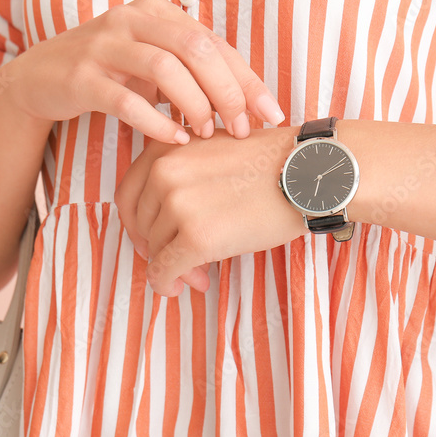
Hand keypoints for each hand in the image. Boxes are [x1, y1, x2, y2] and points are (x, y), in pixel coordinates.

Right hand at [0, 0, 285, 143]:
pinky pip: (125, 99)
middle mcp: (131, 18)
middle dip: (226, 91)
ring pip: (163, 67)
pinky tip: (172, 139)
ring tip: (205, 133)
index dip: (247, 79)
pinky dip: (154, 121)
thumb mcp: (153, 63)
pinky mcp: (81, 76)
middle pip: (195, 47)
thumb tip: (250, 103)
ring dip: (193, 104)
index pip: (214, 42)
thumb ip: (194, 71)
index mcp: (157, 11)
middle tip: (241, 128)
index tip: (272, 114)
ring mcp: (103, 44)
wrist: (39, 78)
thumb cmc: (110, 72)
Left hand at [114, 125, 308, 295]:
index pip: (128, 196)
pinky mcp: (197, 236)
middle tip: (182, 263)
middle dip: (158, 248)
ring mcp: (178, 204)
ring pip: (155, 249)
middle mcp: (164, 172)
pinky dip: (167, 284)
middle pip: (141, 225)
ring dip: (174, 267)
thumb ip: (180, 176)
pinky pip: (165, 270)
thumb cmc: (269, 164)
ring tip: (199, 273)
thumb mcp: (211, 151)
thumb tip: (161, 225)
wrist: (308, 173)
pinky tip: (184, 287)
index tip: (153, 238)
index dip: (137, 224)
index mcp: (164, 149)